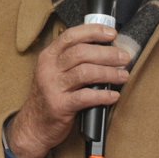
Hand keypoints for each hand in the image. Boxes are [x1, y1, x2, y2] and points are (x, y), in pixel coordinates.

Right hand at [7, 23, 128, 157]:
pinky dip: (103, 95)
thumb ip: (73, 60)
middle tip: (124, 58)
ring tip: (123, 76)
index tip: (112, 34)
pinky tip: (113, 96)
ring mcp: (52, 87)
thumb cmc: (51, 96)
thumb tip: (106, 49)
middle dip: (107, 54)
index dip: (93, 32)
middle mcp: (49, 69)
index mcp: (48, 56)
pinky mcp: (59, 106)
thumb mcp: (55, 73)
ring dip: (109, 73)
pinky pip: (85, 97)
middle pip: (81, 53)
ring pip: (85, 73)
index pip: (71, 36)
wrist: (34, 125)